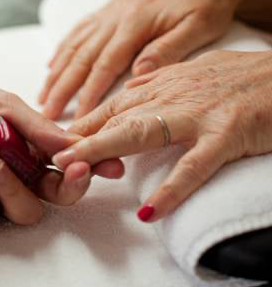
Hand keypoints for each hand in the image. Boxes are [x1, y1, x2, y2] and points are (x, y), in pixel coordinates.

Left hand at [0, 76, 123, 230]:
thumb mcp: (5, 105)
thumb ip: (39, 128)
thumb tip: (74, 145)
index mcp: (35, 147)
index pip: (71, 164)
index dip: (93, 167)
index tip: (110, 164)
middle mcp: (22, 172)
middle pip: (59, 196)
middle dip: (71, 187)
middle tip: (73, 169)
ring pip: (27, 212)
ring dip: (17, 190)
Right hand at [39, 0, 259, 119]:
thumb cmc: (206, 5)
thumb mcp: (197, 28)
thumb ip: (167, 50)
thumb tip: (137, 74)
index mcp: (136, 22)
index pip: (105, 65)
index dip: (89, 93)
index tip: (77, 117)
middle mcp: (116, 15)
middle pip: (82, 56)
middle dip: (62, 86)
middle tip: (46, 112)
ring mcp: (110, 11)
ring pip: (75, 44)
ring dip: (57, 71)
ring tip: (42, 94)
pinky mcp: (110, 9)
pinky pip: (80, 30)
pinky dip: (63, 48)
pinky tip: (52, 63)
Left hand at [52, 50, 271, 221]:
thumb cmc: (234, 77)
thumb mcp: (186, 75)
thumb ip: (154, 86)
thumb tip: (126, 97)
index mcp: (160, 85)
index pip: (111, 108)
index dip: (82, 126)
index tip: (56, 143)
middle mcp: (171, 97)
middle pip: (117, 119)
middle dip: (81, 138)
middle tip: (52, 157)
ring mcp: (197, 115)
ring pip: (143, 133)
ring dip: (106, 151)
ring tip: (77, 171)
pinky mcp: (227, 133)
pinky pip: (195, 165)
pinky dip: (173, 188)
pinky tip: (151, 210)